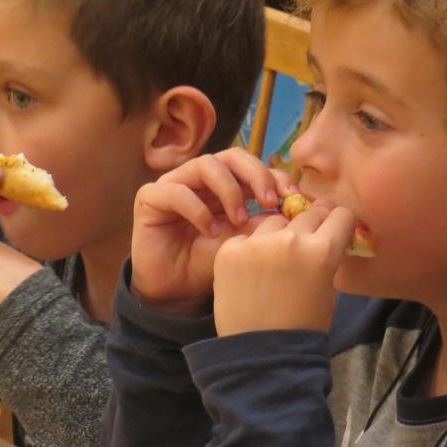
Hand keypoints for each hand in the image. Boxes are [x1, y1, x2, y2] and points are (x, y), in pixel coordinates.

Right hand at [130, 147, 295, 315]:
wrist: (174, 291)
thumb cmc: (207, 265)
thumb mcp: (243, 244)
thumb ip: (264, 224)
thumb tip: (296, 208)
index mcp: (225, 185)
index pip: (252, 167)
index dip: (273, 175)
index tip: (293, 197)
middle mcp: (200, 179)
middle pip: (231, 156)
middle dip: (256, 174)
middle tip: (270, 201)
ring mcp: (175, 184)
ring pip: (205, 165)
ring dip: (229, 190)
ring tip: (239, 220)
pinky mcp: (150, 197)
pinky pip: (176, 191)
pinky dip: (197, 209)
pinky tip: (210, 231)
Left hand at [212, 202, 354, 335]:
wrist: (260, 355)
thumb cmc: (302, 327)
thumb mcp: (326, 289)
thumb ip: (324, 257)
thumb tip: (322, 237)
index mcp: (322, 251)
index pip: (341, 215)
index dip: (339, 223)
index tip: (334, 229)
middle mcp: (290, 239)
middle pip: (307, 213)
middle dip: (311, 226)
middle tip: (303, 245)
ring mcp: (256, 242)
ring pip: (274, 221)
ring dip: (278, 234)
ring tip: (273, 261)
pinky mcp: (229, 250)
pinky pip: (245, 237)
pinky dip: (249, 249)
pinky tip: (249, 271)